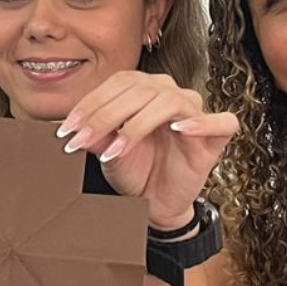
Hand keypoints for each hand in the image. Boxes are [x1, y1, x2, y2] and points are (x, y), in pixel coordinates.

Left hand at [57, 72, 238, 227]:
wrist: (155, 202)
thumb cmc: (135, 170)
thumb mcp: (106, 152)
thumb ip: (94, 136)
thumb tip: (73, 125)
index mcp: (144, 89)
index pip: (118, 83)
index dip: (91, 104)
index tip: (66, 130)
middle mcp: (170, 93)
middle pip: (139, 90)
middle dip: (105, 116)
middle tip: (82, 140)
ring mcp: (194, 112)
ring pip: (169, 101)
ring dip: (137, 125)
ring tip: (116, 150)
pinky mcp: (216, 137)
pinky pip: (220, 122)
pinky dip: (201, 124)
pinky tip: (180, 130)